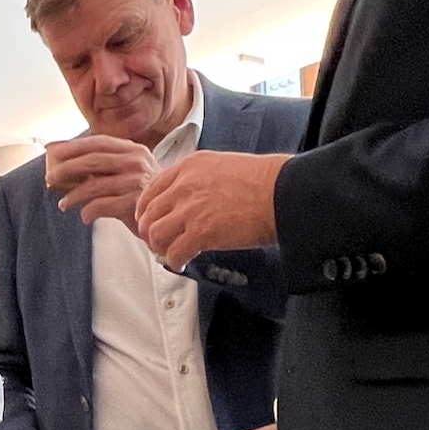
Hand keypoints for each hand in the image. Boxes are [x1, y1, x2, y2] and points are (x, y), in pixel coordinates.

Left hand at [44, 136, 159, 232]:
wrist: (169, 217)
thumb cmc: (144, 194)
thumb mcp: (131, 172)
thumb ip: (107, 165)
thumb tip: (68, 165)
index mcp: (134, 150)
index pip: (100, 142)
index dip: (76, 146)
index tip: (56, 152)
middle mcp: (136, 163)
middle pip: (93, 161)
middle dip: (67, 168)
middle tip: (50, 177)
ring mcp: (136, 183)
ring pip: (93, 185)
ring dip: (73, 196)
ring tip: (63, 204)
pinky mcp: (133, 204)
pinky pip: (100, 206)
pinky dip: (87, 211)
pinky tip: (84, 216)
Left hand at [135, 151, 289, 269]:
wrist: (282, 193)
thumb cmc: (261, 181)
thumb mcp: (220, 166)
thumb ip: (197, 179)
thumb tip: (185, 199)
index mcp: (188, 167)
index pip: (151, 190)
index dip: (145, 210)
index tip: (149, 220)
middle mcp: (184, 186)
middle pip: (148, 214)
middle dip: (149, 231)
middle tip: (157, 241)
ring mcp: (191, 209)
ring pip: (155, 234)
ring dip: (159, 247)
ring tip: (169, 253)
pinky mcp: (201, 232)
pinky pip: (175, 252)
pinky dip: (175, 261)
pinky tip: (182, 263)